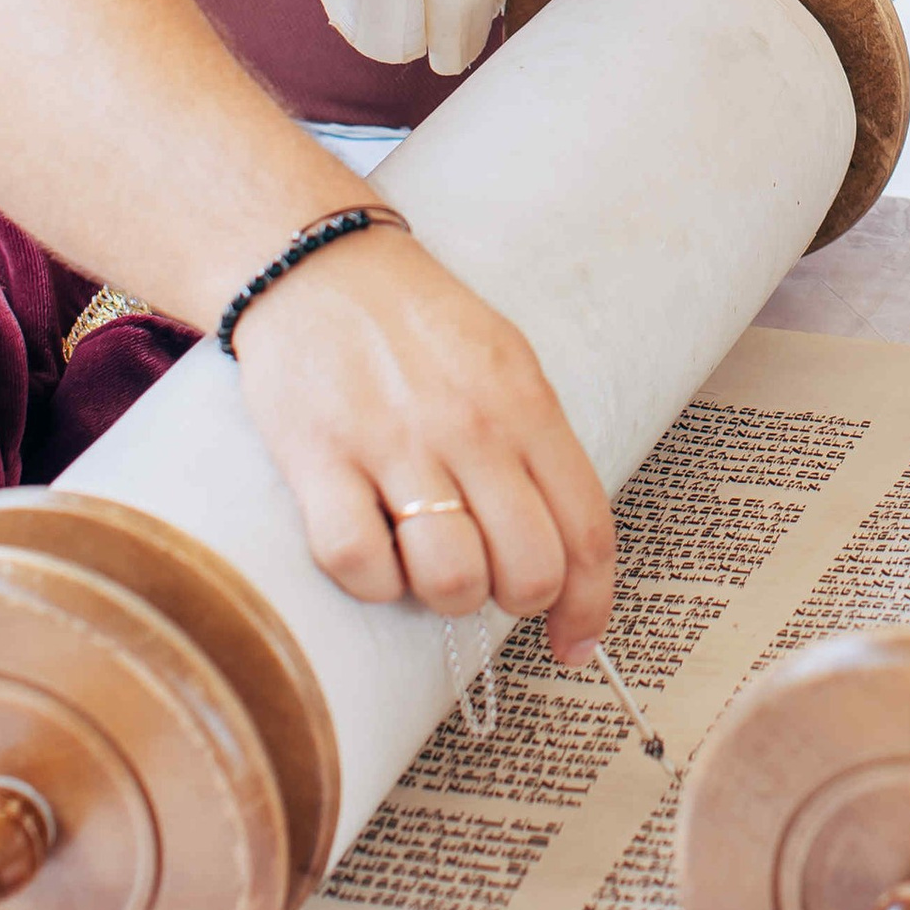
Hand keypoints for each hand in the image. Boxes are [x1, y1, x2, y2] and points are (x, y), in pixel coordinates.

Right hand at [231, 226, 616, 661]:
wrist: (319, 266)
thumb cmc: (418, 325)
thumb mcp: (506, 363)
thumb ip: (537, 448)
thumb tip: (567, 550)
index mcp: (528, 404)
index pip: (587, 530)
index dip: (589, 606)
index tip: (575, 643)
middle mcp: (471, 427)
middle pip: (528, 571)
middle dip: (514, 599)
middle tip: (489, 580)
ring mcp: (394, 444)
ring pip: (451, 579)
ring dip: (444, 593)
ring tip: (428, 558)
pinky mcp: (319, 458)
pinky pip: (360, 564)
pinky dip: (370, 580)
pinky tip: (372, 550)